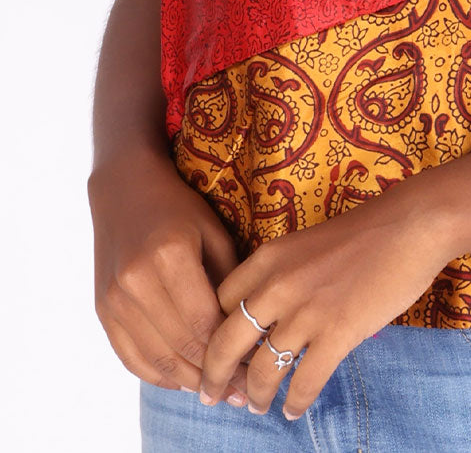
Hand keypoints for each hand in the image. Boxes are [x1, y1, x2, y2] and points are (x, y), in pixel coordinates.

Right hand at [89, 149, 249, 403]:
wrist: (124, 190)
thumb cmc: (179, 208)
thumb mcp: (214, 232)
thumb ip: (230, 281)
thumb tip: (251, 330)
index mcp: (170, 256)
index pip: (204, 323)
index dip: (230, 353)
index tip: (254, 369)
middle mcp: (136, 281)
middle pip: (180, 346)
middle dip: (213, 375)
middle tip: (239, 392)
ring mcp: (114, 298)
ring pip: (155, 359)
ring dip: (187, 381)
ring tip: (215, 391)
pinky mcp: (103, 309)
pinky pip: (131, 357)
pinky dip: (158, 374)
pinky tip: (183, 378)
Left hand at [198, 180, 453, 419]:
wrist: (410, 225)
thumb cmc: (364, 233)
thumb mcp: (305, 244)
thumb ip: (281, 275)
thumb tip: (268, 318)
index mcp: (268, 258)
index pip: (220, 304)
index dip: (215, 333)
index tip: (219, 353)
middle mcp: (278, 285)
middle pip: (226, 342)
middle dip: (215, 376)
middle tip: (212, 396)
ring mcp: (307, 311)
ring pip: (263, 370)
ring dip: (257, 396)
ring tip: (257, 407)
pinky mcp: (337, 333)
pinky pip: (304, 382)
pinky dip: (295, 403)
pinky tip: (294, 411)